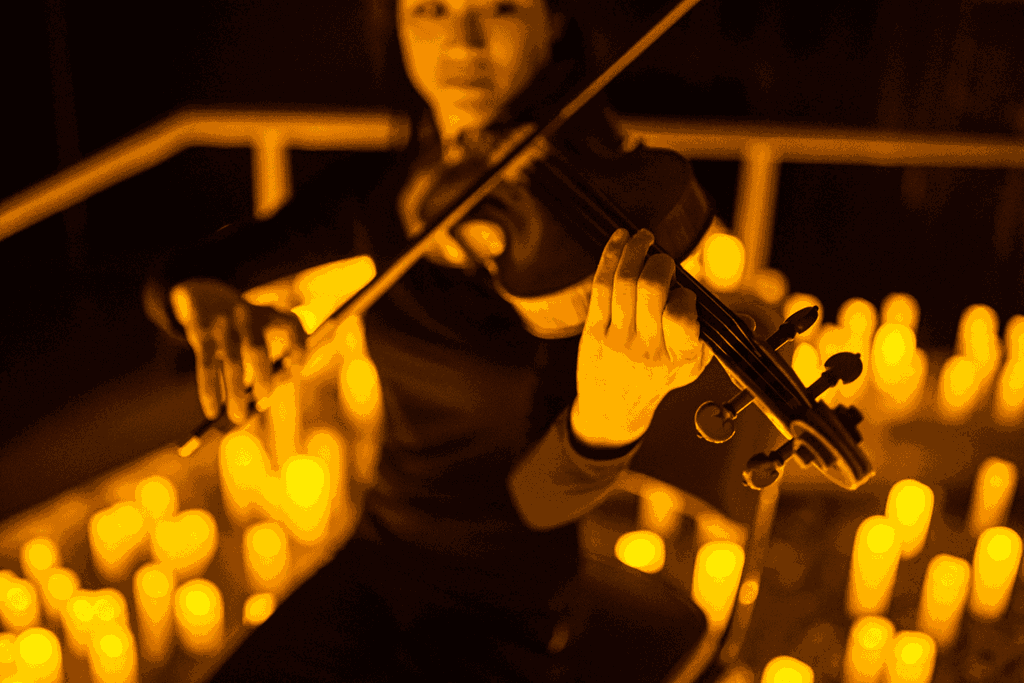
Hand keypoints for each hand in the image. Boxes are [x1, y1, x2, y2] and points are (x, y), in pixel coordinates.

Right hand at [169, 278, 306, 423]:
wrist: (202, 293)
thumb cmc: (241, 322)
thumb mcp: (261, 326)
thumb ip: (272, 358)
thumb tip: (263, 402)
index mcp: (268, 315)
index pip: (292, 325)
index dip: (299, 346)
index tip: (296, 368)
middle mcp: (247, 318)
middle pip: (257, 349)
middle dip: (262, 377)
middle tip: (263, 400)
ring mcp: (223, 326)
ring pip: (231, 363)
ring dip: (235, 393)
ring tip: (238, 418)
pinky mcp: (202, 334)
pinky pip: (207, 366)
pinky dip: (209, 390)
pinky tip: (212, 411)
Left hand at [572, 228, 712, 446]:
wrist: (614, 407)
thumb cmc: (658, 378)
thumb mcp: (693, 366)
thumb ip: (715, 338)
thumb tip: (750, 322)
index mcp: (679, 358)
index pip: (682, 316)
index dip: (684, 295)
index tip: (684, 291)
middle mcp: (647, 349)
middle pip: (650, 290)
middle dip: (659, 263)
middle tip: (663, 257)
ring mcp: (617, 340)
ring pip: (623, 282)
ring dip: (634, 251)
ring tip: (642, 238)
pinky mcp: (593, 331)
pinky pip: (601, 286)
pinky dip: (611, 258)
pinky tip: (620, 241)